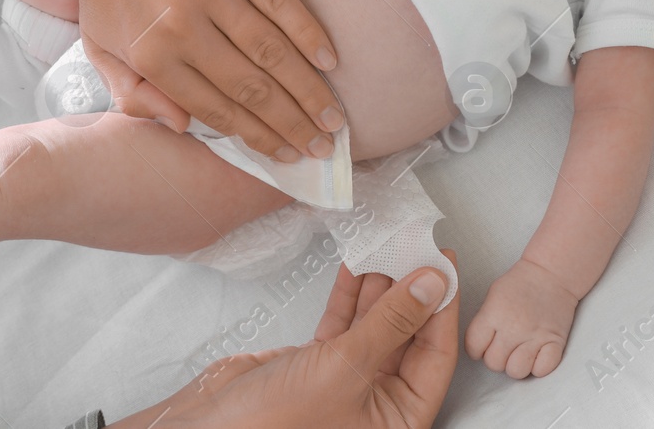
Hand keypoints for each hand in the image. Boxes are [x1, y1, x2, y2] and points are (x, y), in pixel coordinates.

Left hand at [60, 0, 344, 161]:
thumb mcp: (97, 44)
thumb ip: (132, 93)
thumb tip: (178, 128)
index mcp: (152, 54)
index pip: (215, 108)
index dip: (256, 137)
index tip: (285, 155)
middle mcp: (184, 26)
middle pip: (251, 86)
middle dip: (292, 123)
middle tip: (322, 146)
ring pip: (271, 49)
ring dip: (306, 87)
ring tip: (332, 116)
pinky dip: (306, 31)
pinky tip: (328, 58)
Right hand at [113, 253, 459, 428]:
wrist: (210, 426)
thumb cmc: (278, 421)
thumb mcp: (346, 367)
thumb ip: (392, 322)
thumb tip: (431, 283)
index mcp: (399, 419)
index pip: (435, 356)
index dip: (442, 308)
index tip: (443, 263)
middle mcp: (378, 402)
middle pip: (408, 336)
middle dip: (409, 290)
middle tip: (414, 244)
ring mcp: (348, 381)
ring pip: (375, 325)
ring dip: (379, 285)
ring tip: (387, 242)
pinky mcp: (318, 364)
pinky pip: (344, 323)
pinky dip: (349, 294)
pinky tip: (356, 263)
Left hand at [465, 257, 579, 378]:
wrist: (551, 273)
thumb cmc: (519, 283)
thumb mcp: (492, 296)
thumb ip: (484, 320)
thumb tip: (477, 345)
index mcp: (494, 314)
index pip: (473, 347)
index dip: (475, 349)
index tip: (482, 345)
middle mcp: (513, 328)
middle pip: (494, 363)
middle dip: (496, 358)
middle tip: (503, 347)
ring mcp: (535, 336)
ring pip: (516, 371)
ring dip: (516, 365)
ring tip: (519, 352)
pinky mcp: (555, 342)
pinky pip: (542, 370)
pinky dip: (538, 367)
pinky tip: (537, 355)